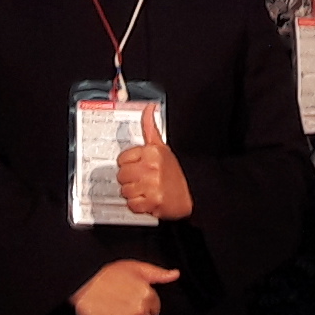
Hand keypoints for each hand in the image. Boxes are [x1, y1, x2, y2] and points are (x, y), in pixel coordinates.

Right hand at [72, 259, 179, 314]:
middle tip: (122, 309)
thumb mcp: (135, 267)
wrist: (82, 282)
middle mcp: (139, 312)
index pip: (154, 310)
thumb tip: (175, 275)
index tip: (133, 303)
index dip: (144, 307)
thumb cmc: (106, 274)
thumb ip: (157, 274)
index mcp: (147, 296)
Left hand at [115, 106, 193, 221]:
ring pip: (125, 191)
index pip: (122, 159)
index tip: (139, 167)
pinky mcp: (152, 202)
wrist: (193, 194)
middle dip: (130, 179)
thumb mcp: (163, 147)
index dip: (129, 164)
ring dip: (134, 193)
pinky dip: (139, 206)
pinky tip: (148, 199)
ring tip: (147, 190)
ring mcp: (151, 186)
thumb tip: (148, 108)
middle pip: (121, 175)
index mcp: (152, 152)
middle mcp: (151, 168)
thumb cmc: (175, 172)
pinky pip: (132, 205)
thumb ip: (150, 127)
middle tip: (143, 180)